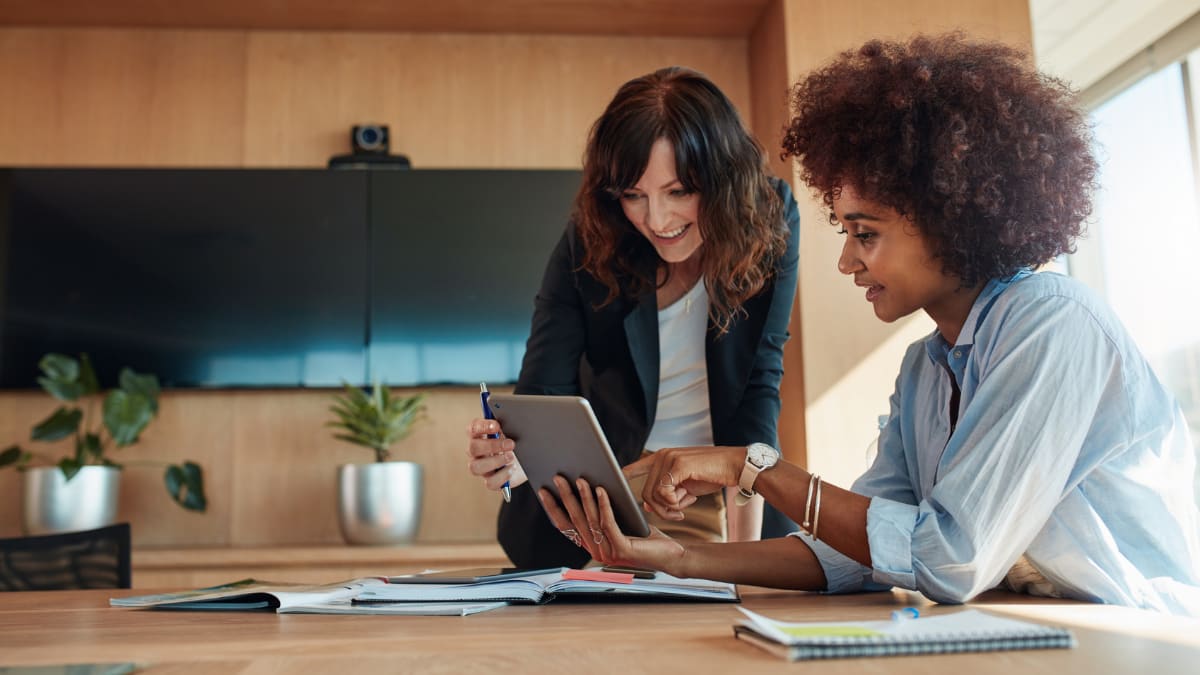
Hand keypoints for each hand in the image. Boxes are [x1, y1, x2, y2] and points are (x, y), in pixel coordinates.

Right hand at [465, 417, 527, 490]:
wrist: (529, 460)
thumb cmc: (517, 441)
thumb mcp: (513, 430)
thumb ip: (508, 422)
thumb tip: (512, 416)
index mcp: (479, 436)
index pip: (472, 429)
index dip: (482, 427)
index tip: (497, 425)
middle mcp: (476, 453)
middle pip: (472, 448)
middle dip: (492, 445)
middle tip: (510, 443)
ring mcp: (482, 468)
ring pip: (475, 467)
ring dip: (495, 461)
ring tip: (511, 456)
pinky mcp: (491, 481)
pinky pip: (490, 483)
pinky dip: (502, 476)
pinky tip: (512, 469)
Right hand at [538, 475, 684, 571]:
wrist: (671, 555)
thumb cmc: (645, 536)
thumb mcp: (620, 522)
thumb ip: (603, 512)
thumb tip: (589, 485)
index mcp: (592, 545)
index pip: (566, 526)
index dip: (554, 508)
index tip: (544, 491)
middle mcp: (596, 551)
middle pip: (575, 520)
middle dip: (565, 497)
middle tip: (558, 478)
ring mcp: (608, 552)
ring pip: (591, 519)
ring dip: (584, 496)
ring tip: (580, 479)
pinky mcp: (622, 549)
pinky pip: (608, 522)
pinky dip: (603, 504)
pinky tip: (601, 489)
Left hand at [627, 446, 744, 520]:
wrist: (734, 466)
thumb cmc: (712, 475)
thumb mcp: (686, 487)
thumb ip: (667, 493)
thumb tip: (646, 505)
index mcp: (662, 458)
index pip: (635, 467)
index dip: (623, 477)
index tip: (611, 484)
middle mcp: (662, 455)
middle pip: (645, 491)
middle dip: (658, 509)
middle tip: (676, 514)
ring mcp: (669, 458)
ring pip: (653, 494)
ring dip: (668, 508)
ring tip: (683, 508)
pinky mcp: (677, 464)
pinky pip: (664, 492)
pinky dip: (674, 503)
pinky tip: (688, 502)